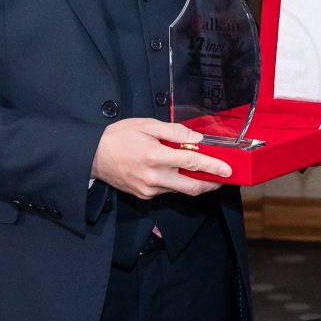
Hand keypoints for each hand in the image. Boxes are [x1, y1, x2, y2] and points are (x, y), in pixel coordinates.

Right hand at [91, 118, 230, 198]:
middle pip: (191, 187)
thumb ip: (173, 132)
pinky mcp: (143, 195)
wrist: (92, 155)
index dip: (213, 167)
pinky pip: (167, 191)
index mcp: (155, 156)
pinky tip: (179, 174)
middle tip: (222, 178)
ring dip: (194, 183)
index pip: (192, 163)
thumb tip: (196, 138)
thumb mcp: (146, 125)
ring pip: (180, 190)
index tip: (228, 170)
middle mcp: (154, 177)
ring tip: (203, 173)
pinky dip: (177, 184)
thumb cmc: (118, 137)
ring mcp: (148, 189)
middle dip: (210, 184)